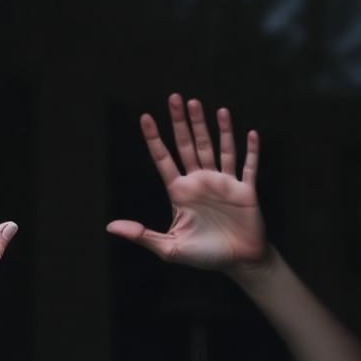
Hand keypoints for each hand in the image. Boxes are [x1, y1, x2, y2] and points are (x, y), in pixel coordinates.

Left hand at [107, 93, 267, 274]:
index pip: (164, 159)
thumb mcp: (169, 248)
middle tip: (176, 98)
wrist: (239, 262)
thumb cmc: (205, 255)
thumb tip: (110, 227)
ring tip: (205, 106)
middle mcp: (200, 181)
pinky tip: (249, 132)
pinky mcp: (245, 190)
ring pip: (217, 148)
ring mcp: (224, 183)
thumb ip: (142, 235)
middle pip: (189, 145)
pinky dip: (250, 150)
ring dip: (214, 128)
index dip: (154, 138)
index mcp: (180, 192)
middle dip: (182, 122)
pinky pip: (248, 166)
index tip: (145, 117)